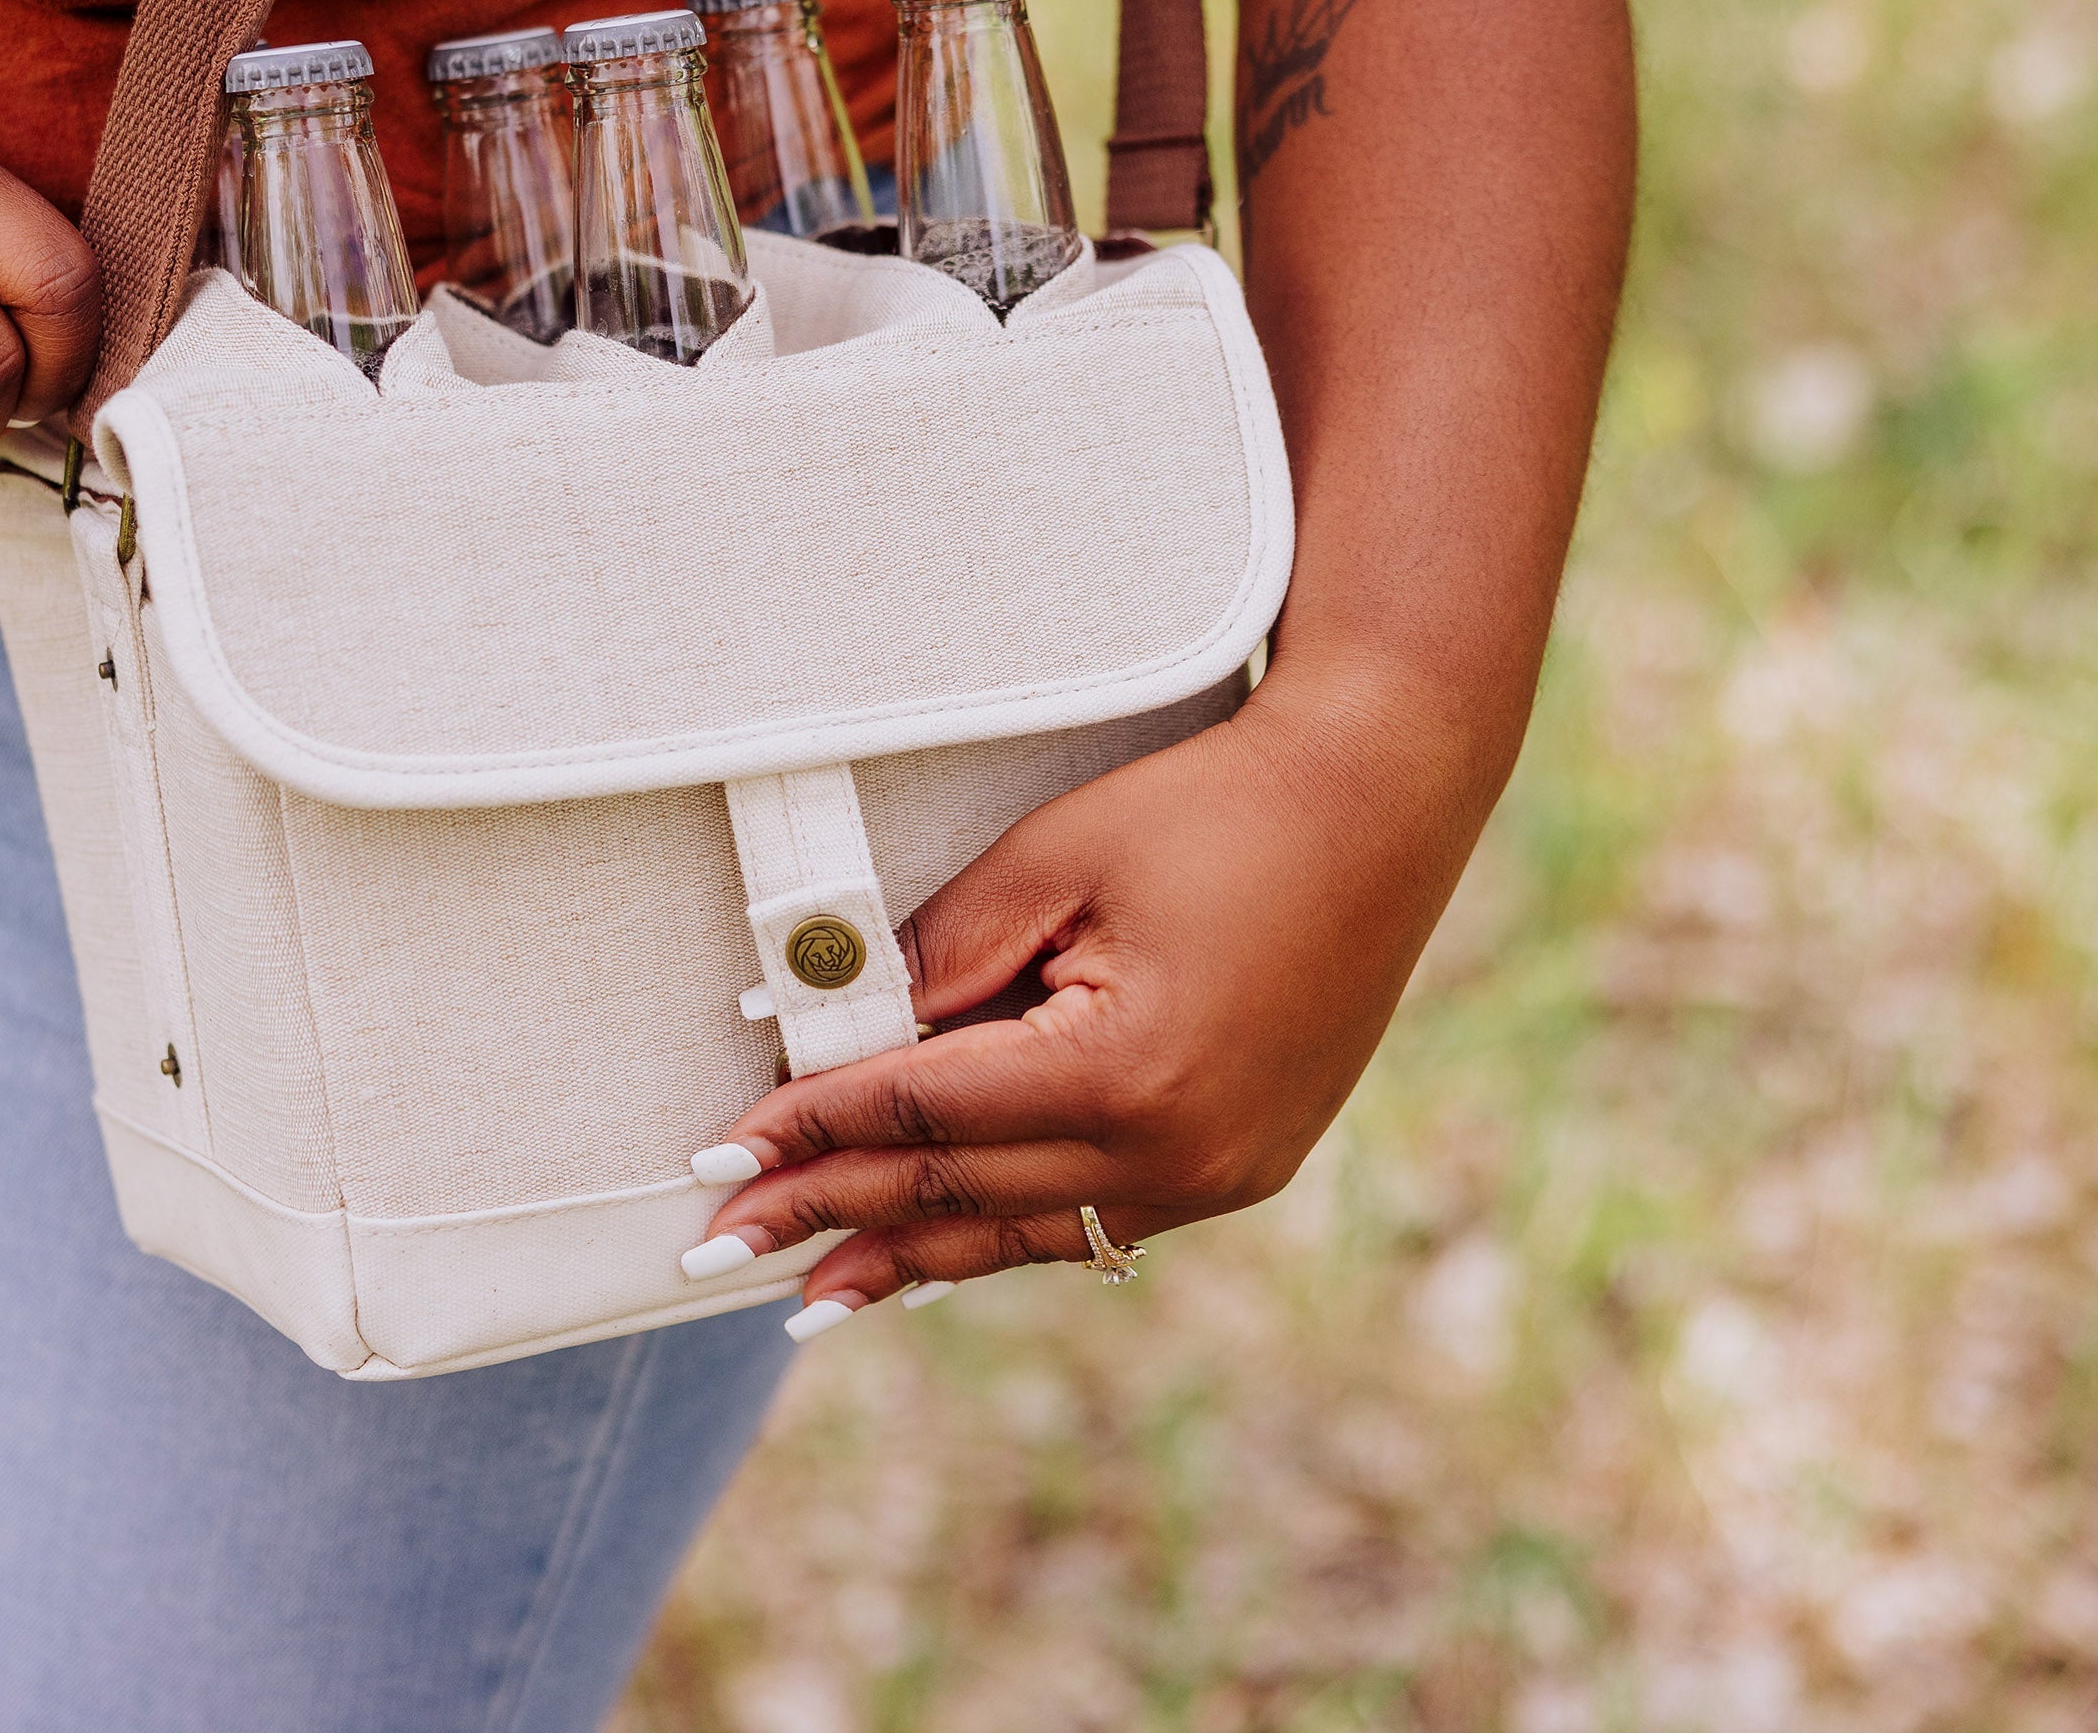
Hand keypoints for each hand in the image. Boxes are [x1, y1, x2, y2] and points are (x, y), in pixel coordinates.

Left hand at [690, 658, 1509, 1321]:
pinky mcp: (1242, 1168)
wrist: (1379, 804)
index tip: (718, 1156)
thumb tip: (832, 1031)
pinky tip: (938, 1259)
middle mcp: (1173, 1152)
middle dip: (829, 1216)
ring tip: (810, 1292)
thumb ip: (938, 956)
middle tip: (718, 1244)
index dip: (806, 1133)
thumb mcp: (1052, 863)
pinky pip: (1094, 1223)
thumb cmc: (1210, 810)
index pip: (917, 1113)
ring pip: (1024, 1233)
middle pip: (957, 1194)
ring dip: (910, 1259)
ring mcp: (1217, 1174)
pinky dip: (1005, 1236)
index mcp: (1118, 1073)